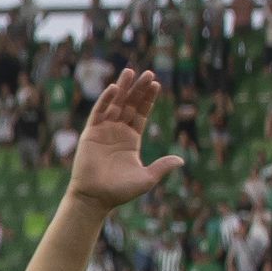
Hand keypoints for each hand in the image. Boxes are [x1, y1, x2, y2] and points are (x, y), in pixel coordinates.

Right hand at [67, 70, 182, 211]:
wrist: (95, 198)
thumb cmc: (119, 191)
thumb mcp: (147, 178)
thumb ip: (162, 167)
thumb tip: (181, 160)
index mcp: (131, 139)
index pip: (141, 113)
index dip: (148, 99)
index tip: (156, 84)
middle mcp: (117, 132)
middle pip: (129, 105)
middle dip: (138, 89)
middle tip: (148, 73)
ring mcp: (103, 131)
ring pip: (114, 104)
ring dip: (123, 88)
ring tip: (131, 71)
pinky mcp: (90, 134)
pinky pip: (98, 113)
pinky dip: (106, 100)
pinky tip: (115, 88)